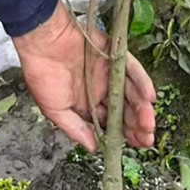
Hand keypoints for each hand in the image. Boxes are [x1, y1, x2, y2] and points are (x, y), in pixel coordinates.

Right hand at [12, 1, 155, 152]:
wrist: (41, 41)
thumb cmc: (42, 74)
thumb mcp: (55, 110)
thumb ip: (75, 129)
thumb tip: (93, 148)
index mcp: (87, 103)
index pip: (112, 122)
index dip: (125, 134)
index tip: (136, 145)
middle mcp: (101, 89)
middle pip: (126, 110)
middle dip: (137, 125)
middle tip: (146, 138)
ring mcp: (109, 72)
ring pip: (132, 92)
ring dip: (142, 108)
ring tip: (148, 122)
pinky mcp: (114, 54)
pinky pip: (132, 69)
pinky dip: (142, 82)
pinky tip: (149, 96)